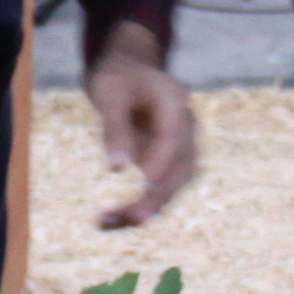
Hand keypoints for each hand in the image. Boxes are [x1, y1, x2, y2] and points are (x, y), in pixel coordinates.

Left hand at [87, 51, 199, 227]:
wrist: (130, 71)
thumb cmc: (117, 78)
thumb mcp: (108, 94)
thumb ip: (114, 128)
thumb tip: (116, 169)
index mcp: (175, 102)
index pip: (173, 137)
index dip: (162, 162)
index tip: (145, 183)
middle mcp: (185, 127)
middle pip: (181, 168)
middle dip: (158, 195)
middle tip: (132, 218)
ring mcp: (181, 147)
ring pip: (173, 184)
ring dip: (148, 207)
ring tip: (108, 222)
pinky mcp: (168, 163)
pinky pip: (160, 188)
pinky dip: (139, 205)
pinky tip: (112, 219)